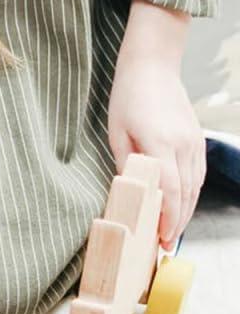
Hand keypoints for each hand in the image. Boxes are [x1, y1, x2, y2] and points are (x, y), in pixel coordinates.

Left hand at [108, 56, 205, 249]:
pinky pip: (197, 173)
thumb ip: (125, 163)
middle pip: (185, 193)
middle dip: (177, 222)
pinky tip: (181, 206)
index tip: (162, 239)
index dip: (168, 218)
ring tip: (172, 232)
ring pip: (194, 185)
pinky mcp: (196, 138)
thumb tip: (129, 192)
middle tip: (166, 246)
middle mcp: (184, 145)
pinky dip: (190, 193)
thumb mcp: (116, 133)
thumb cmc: (128, 98)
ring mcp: (194, 141)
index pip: (169, 190)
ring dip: (185, 211)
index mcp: (162, 143)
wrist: (153, 68)